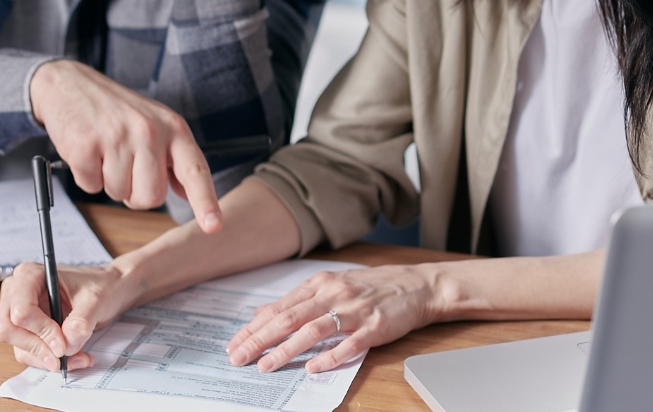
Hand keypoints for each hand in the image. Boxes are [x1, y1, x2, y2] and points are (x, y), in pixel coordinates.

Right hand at [0, 262, 140, 370]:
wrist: (107, 291)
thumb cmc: (99, 286)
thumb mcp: (95, 300)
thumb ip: (81, 321)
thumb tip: (67, 344)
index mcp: (29, 275)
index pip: (21, 310)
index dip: (41, 331)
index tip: (63, 344)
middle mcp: (17, 293)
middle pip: (8, 330)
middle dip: (38, 347)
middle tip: (65, 356)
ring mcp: (18, 312)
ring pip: (18, 346)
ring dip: (47, 358)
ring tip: (78, 357)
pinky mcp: (26, 330)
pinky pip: (28, 353)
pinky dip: (49, 360)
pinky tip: (73, 357)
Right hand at [30, 60, 220, 232]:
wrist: (69, 84)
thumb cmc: (116, 110)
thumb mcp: (156, 124)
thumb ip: (174, 159)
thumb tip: (188, 193)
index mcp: (173, 128)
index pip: (195, 170)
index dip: (205, 201)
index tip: (213, 225)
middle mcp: (149, 131)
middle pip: (152, 197)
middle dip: (136, 194)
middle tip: (126, 168)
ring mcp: (117, 137)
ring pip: (119, 194)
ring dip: (109, 183)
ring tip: (105, 153)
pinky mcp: (86, 145)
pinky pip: (91, 187)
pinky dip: (87, 177)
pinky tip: (88, 151)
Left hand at [225, 265, 442, 372]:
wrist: (418, 285)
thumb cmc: (373, 287)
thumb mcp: (331, 285)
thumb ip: (297, 300)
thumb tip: (261, 313)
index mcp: (319, 284)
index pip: (278, 308)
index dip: (253, 328)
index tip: (234, 344)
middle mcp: (333, 294)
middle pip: (289, 319)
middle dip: (260, 340)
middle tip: (239, 357)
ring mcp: (354, 310)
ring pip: (313, 330)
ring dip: (286, 349)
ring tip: (267, 365)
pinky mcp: (374, 326)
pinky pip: (349, 343)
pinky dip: (330, 356)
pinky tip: (313, 368)